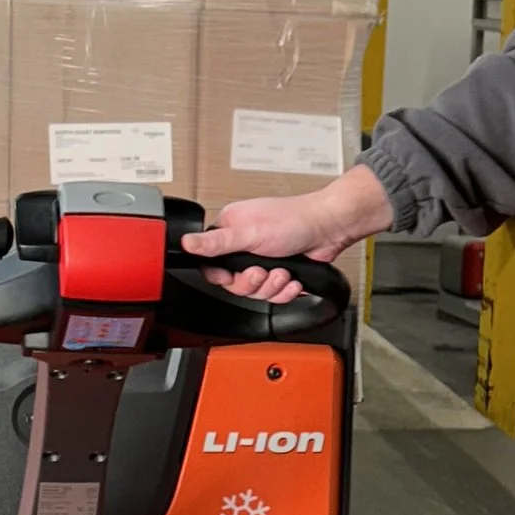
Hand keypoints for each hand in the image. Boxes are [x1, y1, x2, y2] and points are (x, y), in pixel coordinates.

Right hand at [182, 162, 393, 303]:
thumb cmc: (294, 220)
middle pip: (234, 283)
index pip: (211, 263)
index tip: (232, 275)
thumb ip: (216, 243)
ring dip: (272, 286)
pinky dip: (285, 290)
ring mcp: (263, 259)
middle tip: (262, 271)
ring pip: (255, 291)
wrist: (329, 228)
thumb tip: (185, 242)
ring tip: (283, 272)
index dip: (221, 276)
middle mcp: (244, 245)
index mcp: (231, 229)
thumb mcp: (249, 233)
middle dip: (252, 282)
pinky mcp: (280, 271)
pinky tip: (292, 279)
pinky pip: (274, 294)